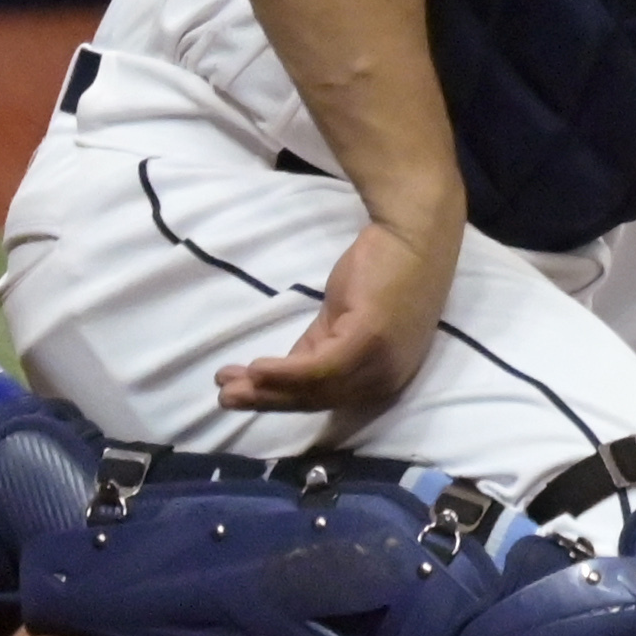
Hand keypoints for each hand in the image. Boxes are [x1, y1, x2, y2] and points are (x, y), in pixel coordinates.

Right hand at [218, 213, 451, 429]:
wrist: (413, 234)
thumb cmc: (381, 275)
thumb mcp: (343, 324)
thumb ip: (316, 352)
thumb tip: (273, 378)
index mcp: (382, 378)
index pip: (323, 400)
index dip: (278, 401)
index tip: (239, 395)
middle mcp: (387, 378)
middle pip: (315, 400)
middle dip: (265, 400)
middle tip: (223, 397)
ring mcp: (382, 360)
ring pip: (314, 388)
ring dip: (266, 388)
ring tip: (227, 382)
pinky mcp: (371, 337)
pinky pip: (320, 367)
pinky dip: (285, 372)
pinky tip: (254, 368)